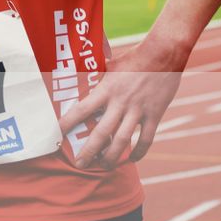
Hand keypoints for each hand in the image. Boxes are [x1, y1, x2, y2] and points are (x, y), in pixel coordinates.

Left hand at [57, 43, 181, 169]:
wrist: (163, 54)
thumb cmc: (133, 57)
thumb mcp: (109, 64)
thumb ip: (96, 74)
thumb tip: (78, 73)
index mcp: (105, 90)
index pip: (81, 110)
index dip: (67, 124)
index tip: (57, 136)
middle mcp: (120, 102)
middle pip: (102, 133)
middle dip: (90, 151)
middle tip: (80, 164)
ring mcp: (139, 110)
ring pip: (123, 140)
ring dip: (113, 156)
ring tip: (104, 166)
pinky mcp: (155, 114)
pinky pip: (146, 138)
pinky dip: (140, 151)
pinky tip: (133, 159)